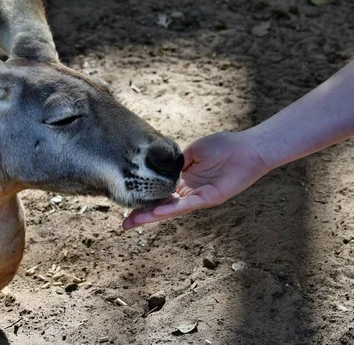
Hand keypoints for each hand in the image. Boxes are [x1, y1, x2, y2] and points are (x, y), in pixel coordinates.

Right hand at [123, 130, 270, 228]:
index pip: (159, 193)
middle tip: (123, 225)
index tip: (125, 205)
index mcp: (183, 180)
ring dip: (152, 216)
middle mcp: (188, 191)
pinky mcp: (209, 198)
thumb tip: (158, 167)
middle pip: (161, 206)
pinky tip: (158, 212)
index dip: (143, 200)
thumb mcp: (192, 151)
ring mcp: (198, 196)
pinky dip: (172, 209)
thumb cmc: (223, 146)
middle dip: (142, 215)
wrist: (247, 148)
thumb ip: (175, 162)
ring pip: (171, 208)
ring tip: (133, 221)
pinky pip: (187, 204)